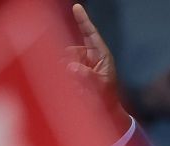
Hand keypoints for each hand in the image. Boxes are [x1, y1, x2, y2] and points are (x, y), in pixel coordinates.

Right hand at [67, 4, 126, 124]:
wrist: (104, 112)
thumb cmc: (106, 98)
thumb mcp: (99, 87)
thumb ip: (85, 76)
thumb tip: (70, 66)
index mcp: (101, 55)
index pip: (90, 34)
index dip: (83, 21)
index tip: (76, 7)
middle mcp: (90, 57)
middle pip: (72, 49)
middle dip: (70, 61)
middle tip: (76, 78)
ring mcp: (82, 64)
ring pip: (65, 61)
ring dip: (68, 73)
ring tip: (79, 87)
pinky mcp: (74, 73)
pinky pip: (64, 70)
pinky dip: (66, 78)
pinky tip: (76, 88)